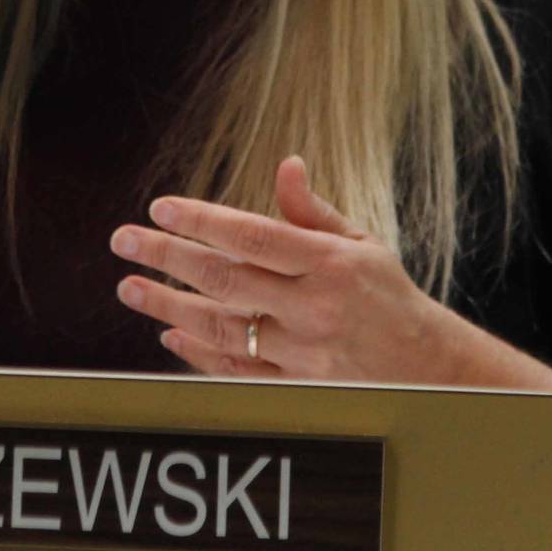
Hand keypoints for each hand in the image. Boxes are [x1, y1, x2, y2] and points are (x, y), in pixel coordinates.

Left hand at [109, 155, 551, 390]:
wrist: (428, 368)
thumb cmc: (386, 294)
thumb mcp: (361, 242)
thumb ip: (312, 210)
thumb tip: (286, 163)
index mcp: (329, 264)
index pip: (253, 236)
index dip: (203, 221)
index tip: (160, 208)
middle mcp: (314, 308)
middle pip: (226, 280)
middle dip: (168, 259)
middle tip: (124, 242)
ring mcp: (303, 353)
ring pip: (222, 329)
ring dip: (169, 307)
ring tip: (130, 287)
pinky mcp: (296, 387)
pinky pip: (237, 371)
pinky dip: (198, 353)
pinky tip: (168, 333)